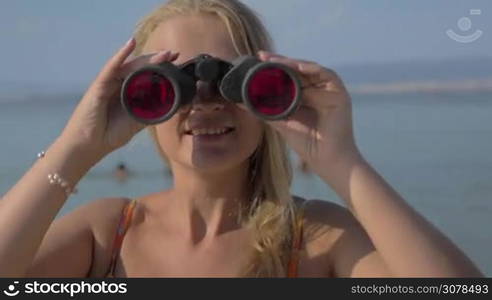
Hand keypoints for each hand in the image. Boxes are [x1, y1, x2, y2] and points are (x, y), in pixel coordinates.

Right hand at [59, 38, 179, 159]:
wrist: (90, 146)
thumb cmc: (110, 135)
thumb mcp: (138, 122)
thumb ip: (151, 112)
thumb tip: (171, 105)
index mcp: (128, 93)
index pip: (146, 76)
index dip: (161, 69)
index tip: (177, 62)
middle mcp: (118, 85)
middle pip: (140, 68)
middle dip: (157, 61)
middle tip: (174, 54)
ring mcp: (109, 84)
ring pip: (130, 66)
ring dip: (147, 58)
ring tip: (163, 53)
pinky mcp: (99, 86)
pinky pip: (111, 68)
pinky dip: (120, 55)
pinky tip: (130, 44)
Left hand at [257, 51, 362, 176]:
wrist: (326, 159)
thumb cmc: (306, 143)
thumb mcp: (280, 122)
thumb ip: (262, 110)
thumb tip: (239, 101)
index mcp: (305, 95)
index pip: (288, 76)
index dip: (273, 68)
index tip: (256, 60)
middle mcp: (317, 89)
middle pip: (297, 69)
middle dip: (279, 61)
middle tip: (261, 56)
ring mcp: (328, 90)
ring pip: (309, 69)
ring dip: (292, 63)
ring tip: (274, 61)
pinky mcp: (339, 93)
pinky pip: (326, 74)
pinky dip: (311, 69)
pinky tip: (296, 67)